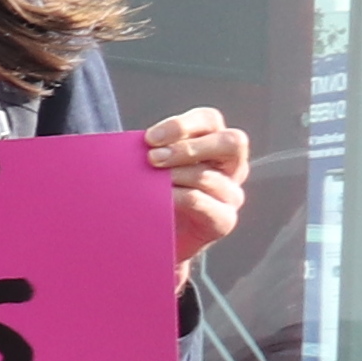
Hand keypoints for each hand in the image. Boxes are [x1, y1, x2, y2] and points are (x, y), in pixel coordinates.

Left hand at [150, 108, 249, 269]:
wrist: (154, 239)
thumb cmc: (154, 195)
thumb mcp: (153, 167)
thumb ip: (151, 151)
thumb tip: (130, 144)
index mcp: (215, 143)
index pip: (209, 120)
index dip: (181, 125)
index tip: (149, 138)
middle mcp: (231, 166)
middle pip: (230, 142)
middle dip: (188, 148)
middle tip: (153, 159)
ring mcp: (231, 194)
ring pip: (210, 176)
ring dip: (176, 175)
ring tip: (150, 182)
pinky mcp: (223, 220)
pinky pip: (203, 203)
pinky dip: (179, 198)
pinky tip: (159, 199)